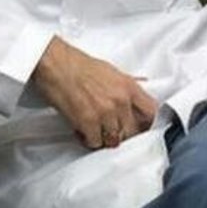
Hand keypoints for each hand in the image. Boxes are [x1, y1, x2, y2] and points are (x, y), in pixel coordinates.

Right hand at [32, 36, 157, 149]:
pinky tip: (82, 129)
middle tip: (110, 129)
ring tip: (94, 128)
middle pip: (133, 131)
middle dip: (122, 134)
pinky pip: (95, 143)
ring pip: (114, 140)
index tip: (139, 127)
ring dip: (104, 138)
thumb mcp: (109, 70)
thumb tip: (141, 83)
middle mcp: (120, 100)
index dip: (146, 124)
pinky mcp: (88, 122)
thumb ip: (127, 83)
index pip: (151, 113)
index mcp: (128, 86)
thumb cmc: (77, 64)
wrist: (55, 64)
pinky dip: (88, 139)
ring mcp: (105, 113)